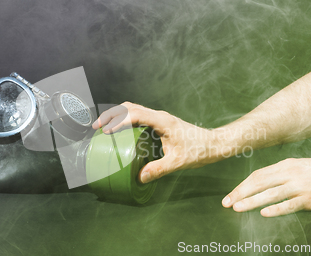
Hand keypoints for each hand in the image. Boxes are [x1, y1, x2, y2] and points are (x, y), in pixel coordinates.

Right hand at [92, 102, 222, 183]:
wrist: (213, 144)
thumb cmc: (199, 150)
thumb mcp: (178, 162)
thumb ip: (158, 169)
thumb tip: (139, 178)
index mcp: (163, 121)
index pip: (136, 115)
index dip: (119, 121)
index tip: (106, 130)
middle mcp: (159, 116)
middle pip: (130, 107)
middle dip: (111, 115)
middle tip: (97, 127)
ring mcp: (159, 118)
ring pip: (133, 109)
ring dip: (117, 116)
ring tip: (103, 127)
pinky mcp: (159, 123)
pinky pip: (138, 117)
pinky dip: (125, 120)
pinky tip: (120, 132)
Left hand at [222, 156, 310, 216]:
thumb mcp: (298, 166)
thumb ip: (280, 174)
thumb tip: (259, 182)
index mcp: (285, 165)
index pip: (257, 175)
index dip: (242, 185)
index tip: (230, 195)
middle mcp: (290, 174)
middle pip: (259, 183)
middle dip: (240, 193)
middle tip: (227, 202)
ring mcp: (300, 186)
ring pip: (271, 194)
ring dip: (252, 201)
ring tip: (238, 208)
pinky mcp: (310, 199)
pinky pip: (290, 204)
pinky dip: (276, 209)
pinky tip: (264, 213)